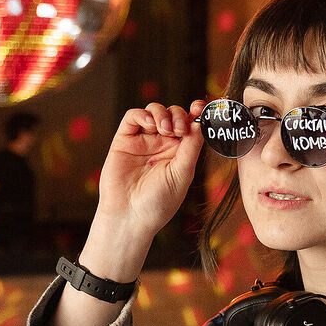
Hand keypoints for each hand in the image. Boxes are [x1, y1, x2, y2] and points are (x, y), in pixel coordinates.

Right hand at [95, 102, 206, 246]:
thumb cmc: (159, 202)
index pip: (190, 125)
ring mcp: (143, 140)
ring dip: (163, 114)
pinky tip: (150, 125)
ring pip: (155, 111)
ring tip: (165, 130)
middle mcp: (163, 144)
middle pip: (174, 114)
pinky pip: (133, 116)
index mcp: (180, 152)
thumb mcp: (182, 173)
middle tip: (179, 130)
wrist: (130, 216)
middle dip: (179, 115)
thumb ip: (192, 146)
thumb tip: (201, 121)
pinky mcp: (124, 140)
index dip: (196, 113)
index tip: (200, 108)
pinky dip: (143, 114)